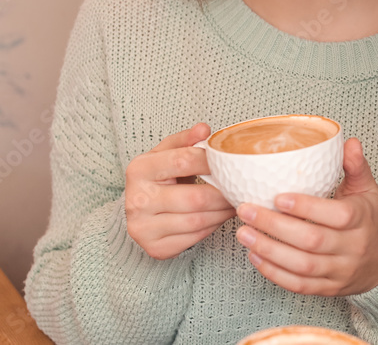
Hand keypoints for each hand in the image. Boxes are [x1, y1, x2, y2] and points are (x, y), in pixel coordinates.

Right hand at [125, 123, 236, 259]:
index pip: (184, 161)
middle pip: (195, 197)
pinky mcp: (155, 248)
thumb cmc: (157, 177)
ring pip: (197, 221)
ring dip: (222, 213)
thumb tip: (204, 129)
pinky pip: (194, 238)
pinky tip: (220, 217)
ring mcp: (144, 227)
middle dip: (224, 194)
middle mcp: (137, 200)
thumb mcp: (165, 153)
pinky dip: (213, 227)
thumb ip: (185, 140)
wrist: (136, 210)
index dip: (212, 162)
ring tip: (235, 203)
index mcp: (140, 169)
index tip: (230, 162)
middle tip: (241, 189)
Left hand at [236, 139, 377, 295]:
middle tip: (246, 211)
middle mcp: (352, 248)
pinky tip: (255, 256)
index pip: (337, 216)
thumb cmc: (369, 220)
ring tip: (244, 233)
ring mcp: (340, 271)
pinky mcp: (328, 288)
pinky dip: (274, 273)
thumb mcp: (368, 190)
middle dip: (275, 227)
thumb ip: (356, 166)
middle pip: (312, 241)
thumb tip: (348, 142)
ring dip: (269, 250)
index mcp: (361, 219)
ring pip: (302, 266)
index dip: (306, 207)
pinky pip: (299, 285)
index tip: (278, 197)